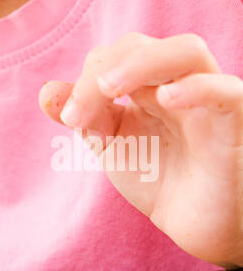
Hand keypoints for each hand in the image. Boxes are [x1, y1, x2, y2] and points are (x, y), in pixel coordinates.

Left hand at [38, 32, 242, 266]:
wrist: (194, 225)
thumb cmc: (159, 177)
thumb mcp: (112, 144)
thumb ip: (83, 116)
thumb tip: (46, 93)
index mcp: (150, 80)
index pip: (115, 55)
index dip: (86, 78)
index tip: (69, 117)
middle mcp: (180, 80)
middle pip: (144, 45)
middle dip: (103, 69)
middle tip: (79, 111)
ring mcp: (209, 100)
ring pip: (188, 50)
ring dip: (141, 62)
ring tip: (109, 89)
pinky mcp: (235, 124)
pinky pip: (228, 91)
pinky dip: (197, 87)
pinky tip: (165, 99)